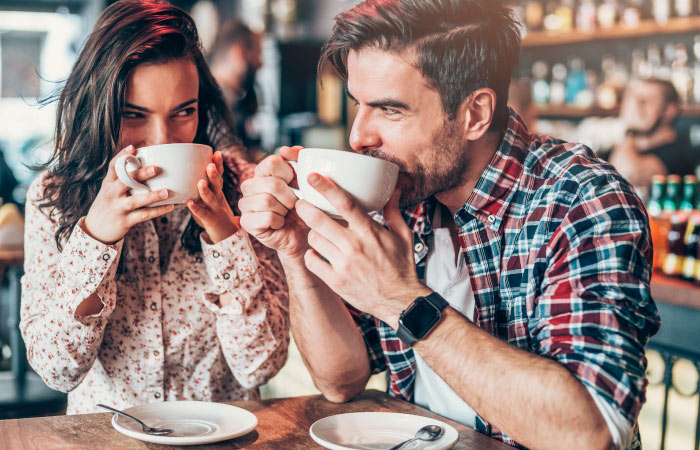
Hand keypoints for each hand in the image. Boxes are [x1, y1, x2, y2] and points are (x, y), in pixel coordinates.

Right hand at [84, 145, 173, 243]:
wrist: (95, 229)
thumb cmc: (108, 205)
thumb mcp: (109, 190)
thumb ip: (122, 180)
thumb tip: (146, 165)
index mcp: (108, 184)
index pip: (113, 167)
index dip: (122, 156)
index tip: (133, 147)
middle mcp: (111, 194)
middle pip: (124, 182)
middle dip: (139, 174)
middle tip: (155, 168)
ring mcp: (118, 207)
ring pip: (135, 201)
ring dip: (152, 196)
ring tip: (166, 192)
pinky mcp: (125, 220)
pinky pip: (144, 215)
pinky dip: (158, 211)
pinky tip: (170, 207)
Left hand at [187, 151, 239, 243]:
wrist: (226, 233)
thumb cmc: (213, 212)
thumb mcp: (209, 196)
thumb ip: (201, 185)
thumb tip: (182, 169)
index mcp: (217, 190)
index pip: (219, 175)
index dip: (219, 165)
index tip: (216, 153)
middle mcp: (217, 197)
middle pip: (217, 184)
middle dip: (215, 174)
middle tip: (210, 164)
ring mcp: (215, 209)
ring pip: (211, 198)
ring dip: (205, 190)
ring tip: (200, 182)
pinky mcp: (210, 220)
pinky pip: (203, 214)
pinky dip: (196, 208)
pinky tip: (189, 203)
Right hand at [239, 146, 309, 260]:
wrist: (302, 235)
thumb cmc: (303, 208)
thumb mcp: (306, 182)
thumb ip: (299, 161)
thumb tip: (286, 149)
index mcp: (262, 172)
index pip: (272, 162)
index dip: (289, 173)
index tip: (296, 184)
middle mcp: (250, 185)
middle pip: (272, 183)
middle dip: (290, 196)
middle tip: (294, 204)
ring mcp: (245, 204)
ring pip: (267, 201)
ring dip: (284, 210)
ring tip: (286, 214)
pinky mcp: (246, 222)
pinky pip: (266, 217)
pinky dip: (279, 221)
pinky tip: (280, 223)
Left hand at [294, 173, 429, 326]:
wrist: (400, 301)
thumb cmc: (401, 266)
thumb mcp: (403, 236)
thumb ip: (393, 212)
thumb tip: (392, 190)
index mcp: (369, 232)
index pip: (344, 204)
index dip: (326, 188)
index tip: (312, 177)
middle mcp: (354, 246)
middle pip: (319, 220)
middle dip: (305, 208)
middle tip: (300, 203)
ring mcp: (343, 265)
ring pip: (314, 239)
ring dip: (312, 233)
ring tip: (317, 233)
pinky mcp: (336, 281)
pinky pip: (311, 261)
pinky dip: (311, 255)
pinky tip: (317, 253)